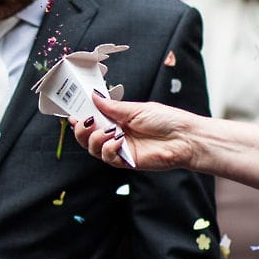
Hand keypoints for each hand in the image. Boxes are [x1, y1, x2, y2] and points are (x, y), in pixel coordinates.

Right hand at [71, 94, 198, 170]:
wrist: (185, 138)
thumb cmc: (167, 120)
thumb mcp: (136, 109)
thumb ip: (112, 107)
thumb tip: (94, 97)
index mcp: (118, 120)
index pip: (93, 120)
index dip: (81, 118)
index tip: (73, 113)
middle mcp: (116, 135)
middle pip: (87, 137)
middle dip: (81, 130)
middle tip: (85, 121)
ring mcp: (120, 149)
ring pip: (93, 149)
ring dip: (94, 138)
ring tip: (108, 131)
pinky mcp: (126, 162)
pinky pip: (107, 158)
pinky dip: (108, 148)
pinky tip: (117, 140)